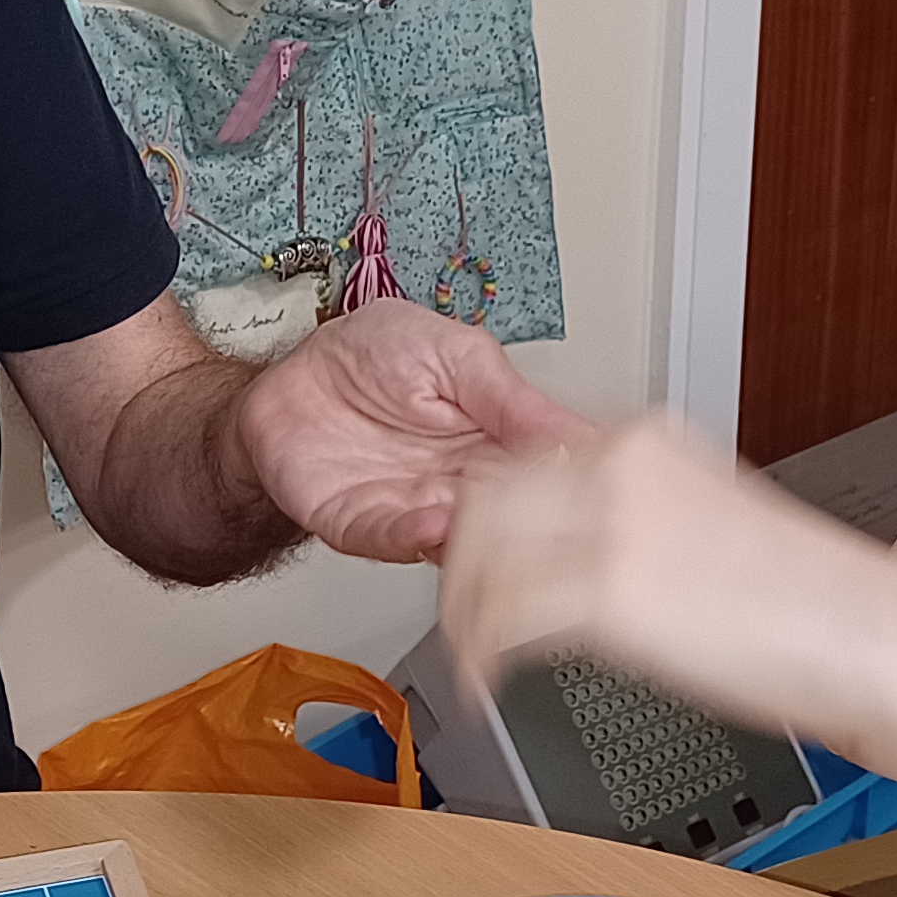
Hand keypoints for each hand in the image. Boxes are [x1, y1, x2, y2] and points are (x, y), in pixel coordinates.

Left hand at [231, 297, 596, 559]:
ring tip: (498, 527)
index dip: (576, 487)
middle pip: (511, 523)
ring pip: (460, 543)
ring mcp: (416, 511)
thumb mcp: (459, 353)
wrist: (291, 377)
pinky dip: (414, 536)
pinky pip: (393, 539)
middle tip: (560, 526)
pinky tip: (436, 525)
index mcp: (497, 445)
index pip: (549, 476)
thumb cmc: (371, 355)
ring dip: (478, 541)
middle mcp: (462, 487)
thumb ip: (513, 397)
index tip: (605, 492)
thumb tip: (578, 433)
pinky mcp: (364, 525)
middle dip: (535, 530)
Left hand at [432, 417, 896, 766]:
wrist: (880, 636)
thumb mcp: (724, 524)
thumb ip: (658, 520)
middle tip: (464, 612)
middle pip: (485, 498)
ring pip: (477, 554)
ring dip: (460, 611)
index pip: (525, 463)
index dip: (493, 520)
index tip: (487, 562)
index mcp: (652, 443)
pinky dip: (475, 661)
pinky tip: (483, 688)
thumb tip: (611, 549)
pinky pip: (501, 621)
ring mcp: (613, 526)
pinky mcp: (611, 595)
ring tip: (469, 657)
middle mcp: (623, 469)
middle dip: (463, 561)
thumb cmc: (826, 604)